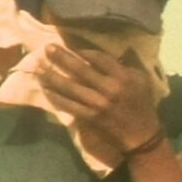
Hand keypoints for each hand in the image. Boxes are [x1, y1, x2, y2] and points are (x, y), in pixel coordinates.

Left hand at [39, 39, 167, 153]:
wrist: (141, 135)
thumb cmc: (142, 105)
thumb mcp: (141, 81)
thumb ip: (126, 65)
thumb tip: (112, 51)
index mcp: (122, 77)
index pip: (98, 58)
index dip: (82, 51)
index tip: (70, 46)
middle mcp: (109, 88)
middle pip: (80, 69)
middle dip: (61, 57)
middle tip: (47, 48)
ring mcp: (97, 103)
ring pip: (70, 87)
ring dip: (52, 76)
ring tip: (38, 67)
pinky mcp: (90, 117)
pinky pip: (69, 104)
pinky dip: (56, 97)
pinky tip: (45, 89)